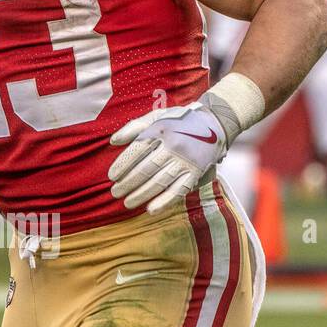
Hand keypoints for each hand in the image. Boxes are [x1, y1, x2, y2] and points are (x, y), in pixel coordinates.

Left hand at [108, 102, 228, 213]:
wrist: (215, 122)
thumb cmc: (179, 120)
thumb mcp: (156, 116)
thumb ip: (133, 127)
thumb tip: (112, 141)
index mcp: (160, 131)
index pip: (137, 150)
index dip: (122, 165)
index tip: (111, 177)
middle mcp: (173, 146)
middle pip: (146, 168)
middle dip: (128, 183)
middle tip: (115, 192)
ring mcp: (186, 160)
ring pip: (160, 181)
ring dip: (142, 195)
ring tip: (128, 203)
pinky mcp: (196, 172)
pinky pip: (180, 190)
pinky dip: (165, 201)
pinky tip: (151, 210)